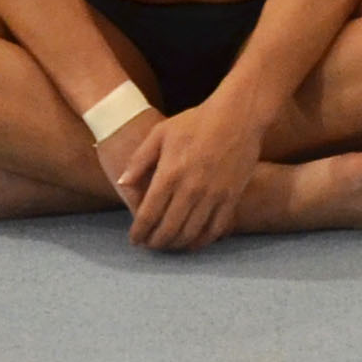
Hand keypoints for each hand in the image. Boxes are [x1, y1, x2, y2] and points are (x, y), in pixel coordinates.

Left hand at [121, 96, 261, 252]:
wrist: (238, 115)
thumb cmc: (196, 121)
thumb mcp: (160, 133)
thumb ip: (139, 160)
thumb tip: (123, 183)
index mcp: (169, 174)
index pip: (148, 215)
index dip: (139, 232)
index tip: (135, 239)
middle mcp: (190, 189)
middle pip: (168, 230)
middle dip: (155, 243)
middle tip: (150, 245)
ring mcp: (213, 195)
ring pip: (190, 234)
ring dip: (176, 245)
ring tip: (168, 245)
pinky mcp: (231, 197)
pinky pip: (215, 229)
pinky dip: (202, 241)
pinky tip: (193, 241)